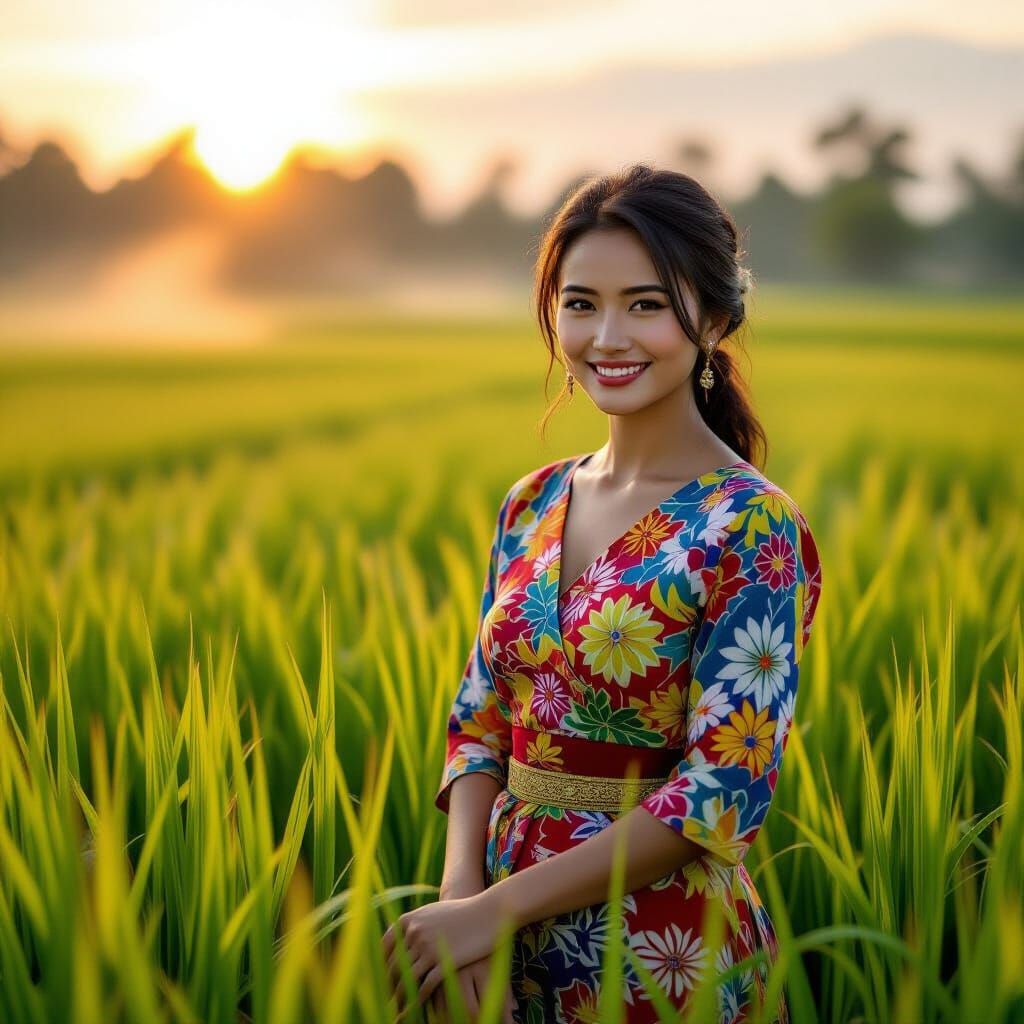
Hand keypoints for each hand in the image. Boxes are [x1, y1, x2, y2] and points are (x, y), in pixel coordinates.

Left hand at [381, 891, 516, 1017]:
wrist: (487, 912)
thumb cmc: (461, 913)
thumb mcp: (432, 912)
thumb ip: (414, 923)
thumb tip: (398, 935)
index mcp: (409, 921)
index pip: (384, 948)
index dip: (380, 967)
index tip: (379, 980)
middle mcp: (415, 933)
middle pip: (393, 966)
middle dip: (387, 986)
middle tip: (384, 1000)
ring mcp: (429, 948)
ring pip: (406, 980)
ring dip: (399, 997)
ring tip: (396, 1009)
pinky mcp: (444, 963)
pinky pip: (425, 987)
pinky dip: (417, 1001)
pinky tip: (414, 1009)